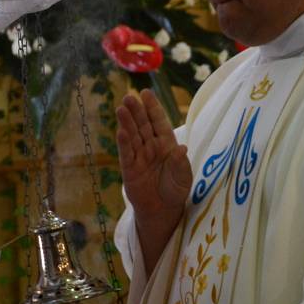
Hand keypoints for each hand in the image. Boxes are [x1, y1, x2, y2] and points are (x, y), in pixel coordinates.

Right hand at [117, 89, 192, 275]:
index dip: (152, 107)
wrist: (163, 211)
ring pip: (133, 136)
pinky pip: (126, 153)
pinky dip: (124, 142)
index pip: (159, 122)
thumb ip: (181, 164)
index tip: (146, 92)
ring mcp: (139, 156)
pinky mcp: (130, 169)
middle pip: (143, 125)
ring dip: (127, 122)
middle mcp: (151, 147)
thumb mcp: (183, 177)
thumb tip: (181, 149)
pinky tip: (120, 131)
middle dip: (136, 111)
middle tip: (129, 96)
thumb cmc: (175, 190)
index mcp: (167, 144)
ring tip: (121, 108)